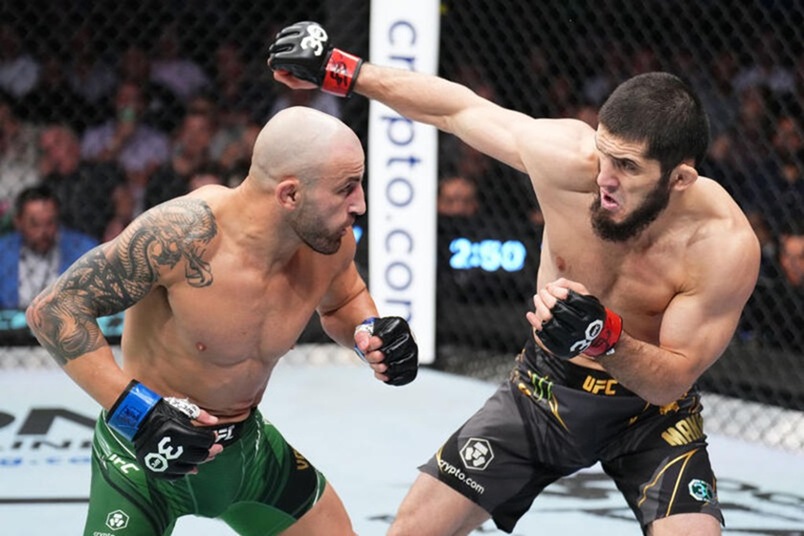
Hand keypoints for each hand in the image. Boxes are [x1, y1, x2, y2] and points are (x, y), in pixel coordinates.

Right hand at [106, 381, 221, 479]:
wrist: (137, 420)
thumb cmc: (161, 412)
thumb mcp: (182, 409)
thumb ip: (200, 415)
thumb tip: (215, 422)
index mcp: (178, 432)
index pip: (204, 440)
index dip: (212, 439)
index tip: (215, 437)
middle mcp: (170, 448)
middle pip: (199, 456)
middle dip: (210, 452)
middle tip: (216, 450)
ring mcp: (162, 461)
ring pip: (189, 467)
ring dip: (198, 462)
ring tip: (203, 458)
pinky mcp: (154, 468)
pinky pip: (174, 476)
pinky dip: (183, 472)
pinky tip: (190, 467)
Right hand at [267, 21, 362, 96]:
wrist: (331, 63)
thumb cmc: (313, 75)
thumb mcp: (298, 83)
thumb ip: (282, 77)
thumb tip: (274, 66)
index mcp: (301, 60)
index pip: (276, 59)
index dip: (274, 64)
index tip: (278, 66)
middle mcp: (303, 44)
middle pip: (277, 45)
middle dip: (276, 53)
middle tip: (280, 57)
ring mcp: (306, 34)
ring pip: (282, 35)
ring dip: (280, 42)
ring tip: (285, 49)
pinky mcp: (309, 27)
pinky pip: (291, 29)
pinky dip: (287, 35)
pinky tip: (290, 41)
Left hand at [354, 317, 418, 385]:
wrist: (384, 344)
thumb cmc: (376, 337)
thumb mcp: (365, 331)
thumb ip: (361, 336)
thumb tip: (364, 346)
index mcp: (399, 325)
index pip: (387, 335)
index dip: (374, 343)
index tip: (369, 346)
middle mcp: (411, 338)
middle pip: (391, 352)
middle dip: (374, 357)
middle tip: (368, 356)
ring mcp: (413, 354)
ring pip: (395, 367)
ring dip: (379, 368)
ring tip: (374, 364)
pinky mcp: (411, 369)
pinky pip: (399, 378)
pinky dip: (386, 377)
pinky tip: (380, 372)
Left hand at [528, 280, 622, 358]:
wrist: (590, 337)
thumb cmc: (584, 310)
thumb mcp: (584, 295)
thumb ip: (569, 286)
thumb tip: (551, 286)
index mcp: (593, 313)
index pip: (572, 298)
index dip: (557, 290)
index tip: (550, 287)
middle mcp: (584, 328)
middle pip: (559, 309)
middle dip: (546, 296)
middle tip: (542, 291)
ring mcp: (573, 341)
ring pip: (549, 321)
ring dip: (539, 307)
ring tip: (536, 298)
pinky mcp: (562, 350)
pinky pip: (544, 336)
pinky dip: (535, 323)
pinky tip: (530, 314)